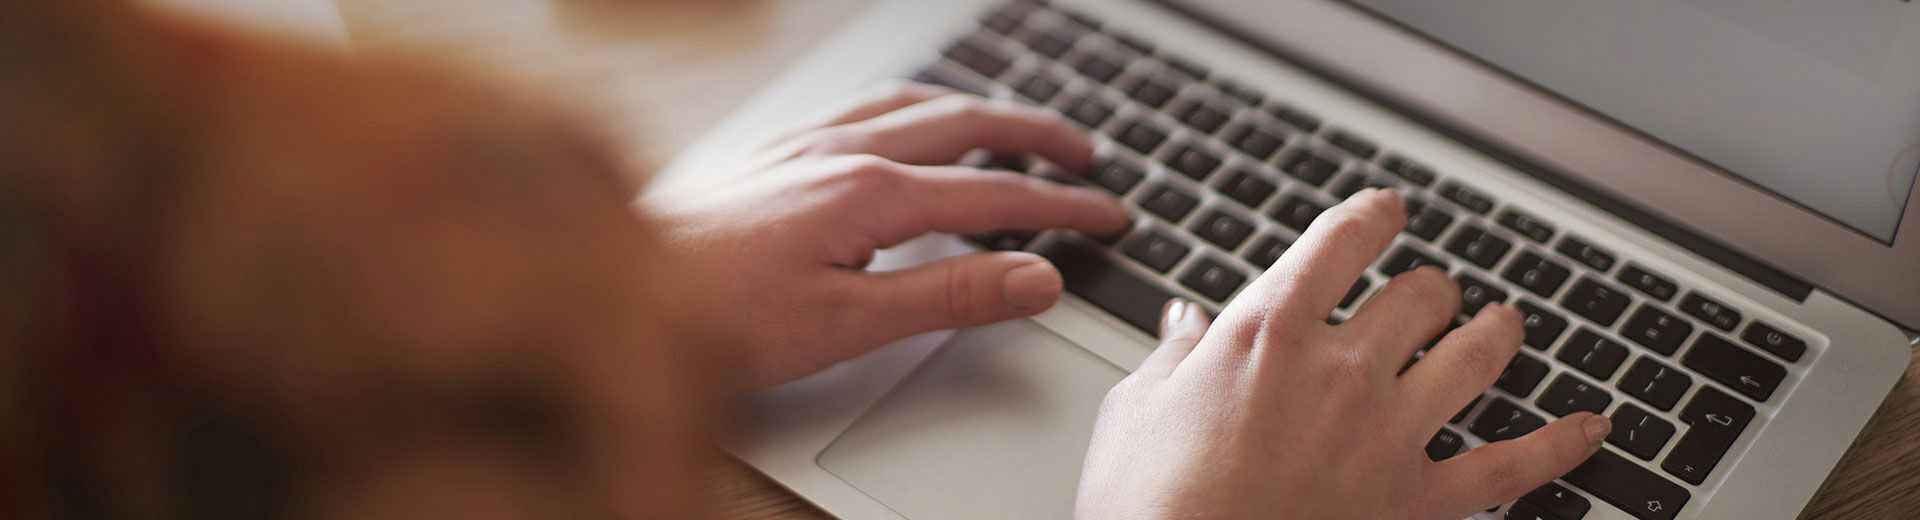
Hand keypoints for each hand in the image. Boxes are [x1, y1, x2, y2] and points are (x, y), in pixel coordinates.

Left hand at [645, 83, 1130, 387]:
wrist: (608, 291)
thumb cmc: (711, 316)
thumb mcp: (845, 322)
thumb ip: (948, 294)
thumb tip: (1036, 276)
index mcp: (868, 191)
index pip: (994, 192)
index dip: (1061, 207)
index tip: (1110, 216)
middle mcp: (839, 150)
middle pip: (964, 124)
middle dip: (1036, 138)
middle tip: (1088, 156)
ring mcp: (803, 144)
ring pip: (914, 104)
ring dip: (978, 113)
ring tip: (1016, 129)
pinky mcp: (773, 154)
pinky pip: (865, 107)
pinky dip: (915, 107)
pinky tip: (908, 123)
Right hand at [1075, 189, 1610, 518]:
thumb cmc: (1145, 506)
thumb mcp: (1134, 412)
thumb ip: (1172, 357)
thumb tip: (1184, 324)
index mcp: (1267, 331)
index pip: (1343, 240)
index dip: (1374, 216)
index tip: (1386, 212)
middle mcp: (1341, 369)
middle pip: (1419, 294)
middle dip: (1429, 287)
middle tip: (1429, 293)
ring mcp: (1387, 433)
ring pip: (1475, 355)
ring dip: (1496, 332)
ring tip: (1503, 324)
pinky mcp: (1416, 500)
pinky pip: (1511, 466)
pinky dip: (1559, 445)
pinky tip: (1590, 428)